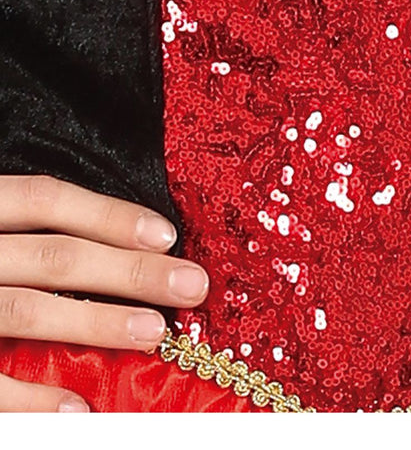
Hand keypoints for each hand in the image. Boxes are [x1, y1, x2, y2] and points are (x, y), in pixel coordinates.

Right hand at [0, 175, 208, 412]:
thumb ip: (16, 230)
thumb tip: (106, 248)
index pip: (44, 199)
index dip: (108, 214)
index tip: (167, 233)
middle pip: (51, 254)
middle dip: (128, 269)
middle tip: (192, 286)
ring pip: (22, 308)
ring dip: (93, 322)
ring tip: (153, 333)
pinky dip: (27, 398)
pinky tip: (78, 412)